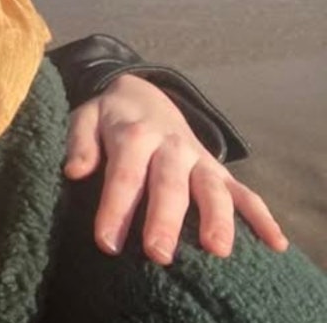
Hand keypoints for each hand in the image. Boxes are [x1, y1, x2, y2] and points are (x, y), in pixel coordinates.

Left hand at [64, 74, 288, 264]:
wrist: (144, 93)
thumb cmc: (110, 117)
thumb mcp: (85, 118)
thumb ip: (79, 143)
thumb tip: (74, 171)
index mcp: (134, 135)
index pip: (124, 175)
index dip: (115, 209)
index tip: (107, 243)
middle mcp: (171, 147)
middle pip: (169, 185)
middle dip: (165, 220)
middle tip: (158, 254)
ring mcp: (199, 159)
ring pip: (212, 189)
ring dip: (217, 218)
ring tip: (217, 250)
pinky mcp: (218, 170)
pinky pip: (244, 192)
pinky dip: (261, 216)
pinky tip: (274, 243)